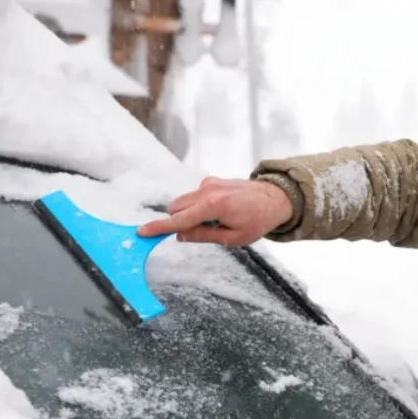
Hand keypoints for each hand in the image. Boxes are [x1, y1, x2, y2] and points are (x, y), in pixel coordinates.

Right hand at [136, 177, 293, 246]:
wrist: (275, 198)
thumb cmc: (257, 220)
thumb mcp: (233, 238)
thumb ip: (204, 236)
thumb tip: (181, 236)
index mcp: (213, 207)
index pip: (179, 220)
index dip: (159, 228)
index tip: (142, 232)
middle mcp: (207, 191)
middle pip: (176, 208)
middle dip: (179, 221)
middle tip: (201, 231)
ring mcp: (209, 183)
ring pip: (183, 201)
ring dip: (190, 213)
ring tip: (215, 221)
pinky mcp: (211, 180)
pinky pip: (194, 196)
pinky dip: (198, 205)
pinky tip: (219, 210)